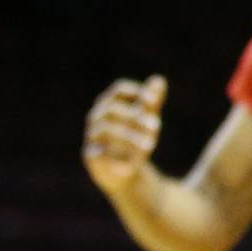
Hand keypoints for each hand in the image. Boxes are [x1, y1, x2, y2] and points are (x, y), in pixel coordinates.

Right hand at [83, 74, 167, 195]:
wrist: (125, 171)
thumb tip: (159, 79)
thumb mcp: (146, 120)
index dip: (137, 92)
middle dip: (135, 115)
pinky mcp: (92, 157)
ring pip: (106, 130)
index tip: (154, 101)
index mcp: (110, 105)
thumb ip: (152, 101)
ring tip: (151, 144)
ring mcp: (92, 137)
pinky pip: (101, 153)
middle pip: (113, 109)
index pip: (119, 90)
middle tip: (157, 125)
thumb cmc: (135, 139)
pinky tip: (136, 161)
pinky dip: (119, 156)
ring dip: (131, 136)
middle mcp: (97, 118)